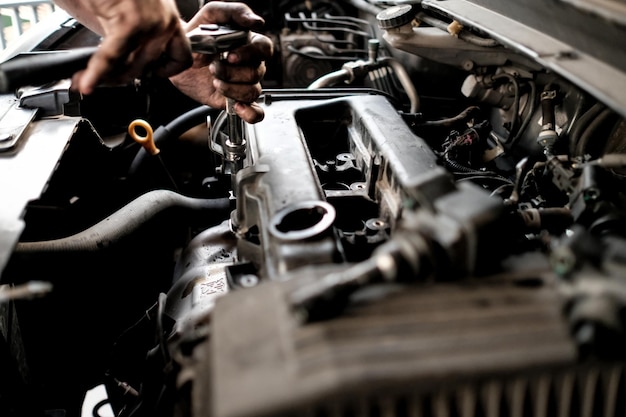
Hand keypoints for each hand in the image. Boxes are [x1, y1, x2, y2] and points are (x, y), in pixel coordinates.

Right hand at [55, 0, 192, 94]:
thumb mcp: (129, 14)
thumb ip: (133, 40)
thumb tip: (124, 68)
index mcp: (170, 18)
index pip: (181, 58)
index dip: (164, 72)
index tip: (149, 75)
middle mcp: (165, 21)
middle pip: (151, 67)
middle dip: (124, 77)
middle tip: (105, 79)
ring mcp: (151, 22)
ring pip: (132, 66)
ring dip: (107, 77)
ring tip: (86, 79)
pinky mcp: (130, 21)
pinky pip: (112, 57)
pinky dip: (96, 72)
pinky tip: (86, 82)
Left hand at [169, 2, 273, 123]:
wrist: (178, 56)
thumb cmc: (197, 34)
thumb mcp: (213, 14)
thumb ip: (235, 12)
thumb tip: (256, 21)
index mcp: (249, 44)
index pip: (264, 49)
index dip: (250, 54)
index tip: (231, 55)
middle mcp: (249, 65)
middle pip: (256, 73)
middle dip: (232, 72)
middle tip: (214, 68)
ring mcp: (243, 84)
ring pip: (253, 91)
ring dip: (232, 89)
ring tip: (215, 82)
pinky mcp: (235, 100)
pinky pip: (255, 112)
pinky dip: (250, 113)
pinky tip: (239, 107)